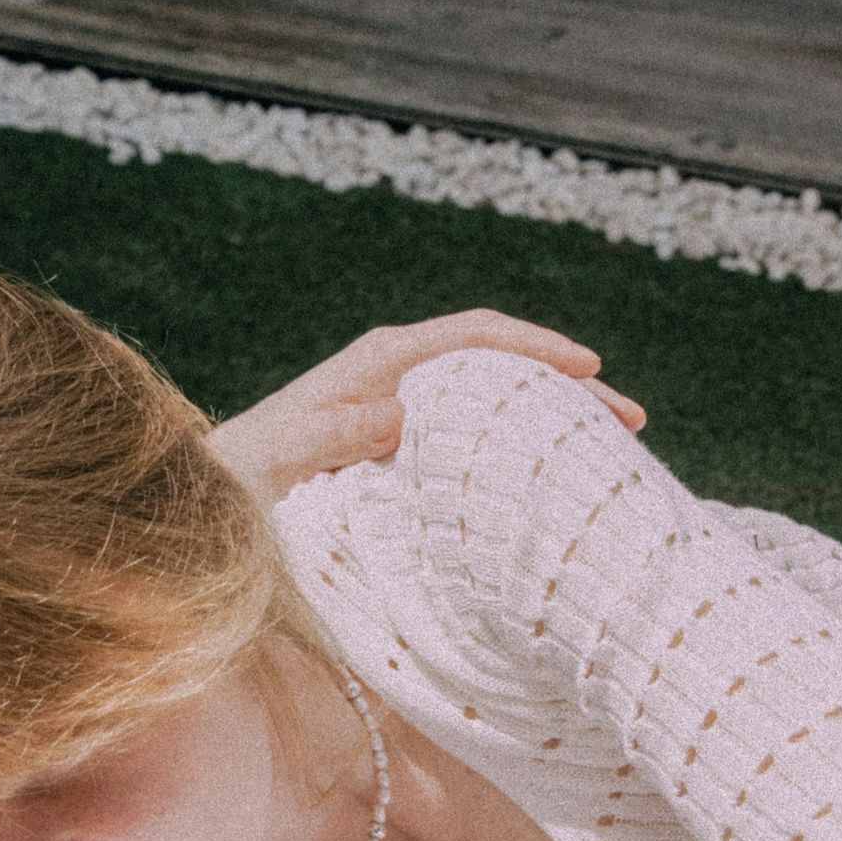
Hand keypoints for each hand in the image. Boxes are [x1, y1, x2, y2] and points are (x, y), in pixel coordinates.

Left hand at [207, 313, 644, 507]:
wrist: (209, 503)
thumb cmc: (237, 481)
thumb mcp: (275, 460)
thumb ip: (326, 435)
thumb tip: (399, 416)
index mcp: (377, 365)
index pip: (473, 336)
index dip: (534, 347)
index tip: (588, 369)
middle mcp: (397, 378)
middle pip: (500, 364)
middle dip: (567, 385)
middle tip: (631, 419)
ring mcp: (405, 413)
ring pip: (496, 402)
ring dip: (553, 420)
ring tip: (612, 452)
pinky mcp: (406, 450)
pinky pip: (477, 439)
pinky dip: (522, 450)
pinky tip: (554, 482)